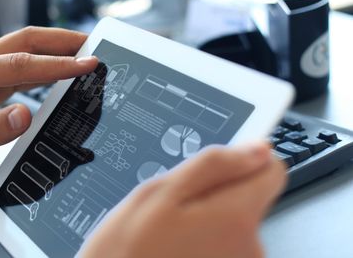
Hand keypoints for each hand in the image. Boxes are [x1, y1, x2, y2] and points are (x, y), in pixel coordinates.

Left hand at [0, 27, 97, 179]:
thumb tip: (25, 115)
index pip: (22, 63)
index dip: (57, 63)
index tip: (86, 65)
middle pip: (28, 39)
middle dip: (64, 40)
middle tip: (95, 46)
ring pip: (28, 46)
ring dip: (58, 47)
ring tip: (87, 53)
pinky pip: (26, 61)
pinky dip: (49, 61)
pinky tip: (64, 68)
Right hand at [80, 143, 285, 257]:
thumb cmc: (126, 251)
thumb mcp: (157, 193)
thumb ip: (214, 166)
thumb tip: (258, 150)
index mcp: (235, 218)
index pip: (271, 171)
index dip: (243, 161)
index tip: (216, 168)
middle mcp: (250, 248)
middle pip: (249, 197)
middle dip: (215, 194)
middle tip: (175, 208)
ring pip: (233, 221)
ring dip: (206, 219)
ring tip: (170, 232)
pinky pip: (225, 245)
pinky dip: (204, 241)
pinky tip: (175, 248)